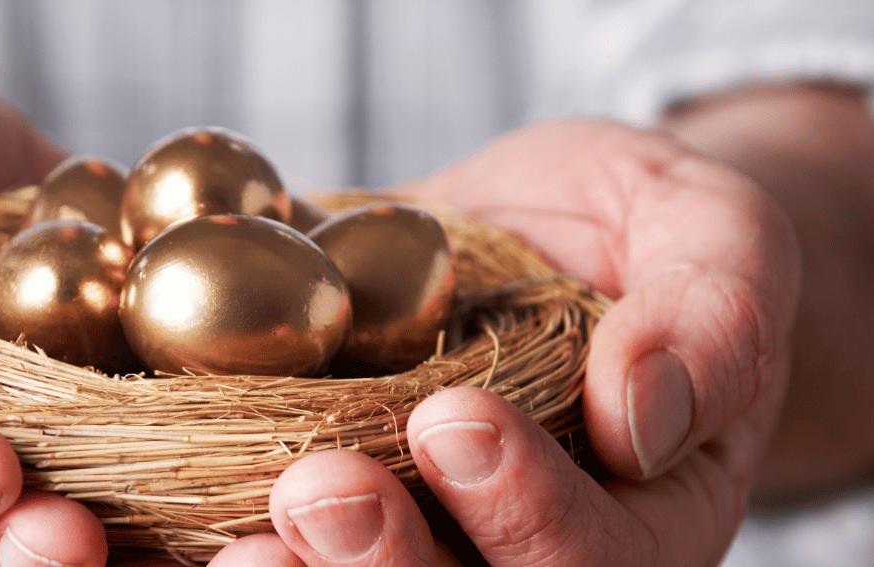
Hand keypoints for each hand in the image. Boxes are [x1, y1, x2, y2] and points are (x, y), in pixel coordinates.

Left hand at [210, 117, 800, 565]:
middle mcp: (525, 563)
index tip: (454, 419)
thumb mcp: (712, 233)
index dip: (527, 511)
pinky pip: (285, 558)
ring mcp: (426, 549)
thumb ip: (711, 317)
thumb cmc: (641, 236)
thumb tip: (645, 415)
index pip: (597, 561)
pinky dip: (211, 558)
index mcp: (641, 523)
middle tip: (318, 491)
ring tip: (239, 544)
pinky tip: (161, 531)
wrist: (536, 240)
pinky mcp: (326, 527)